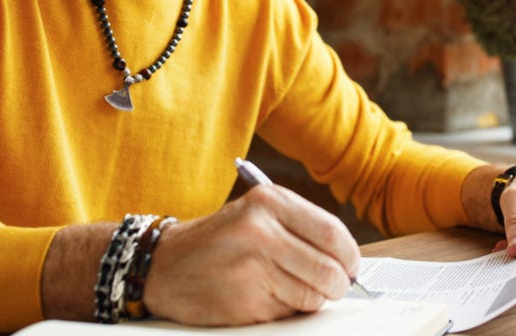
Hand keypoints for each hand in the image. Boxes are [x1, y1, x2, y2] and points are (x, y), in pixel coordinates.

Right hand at [142, 185, 360, 324]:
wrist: (164, 265)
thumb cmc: (218, 241)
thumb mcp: (257, 215)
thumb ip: (299, 228)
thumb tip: (346, 260)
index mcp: (269, 202)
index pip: (332, 232)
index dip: (350, 256)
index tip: (351, 266)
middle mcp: (260, 230)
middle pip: (328, 268)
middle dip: (338, 284)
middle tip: (333, 286)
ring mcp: (252, 267)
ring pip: (312, 295)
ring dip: (312, 299)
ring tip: (291, 288)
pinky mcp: (245, 300)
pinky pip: (288, 312)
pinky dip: (287, 310)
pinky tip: (265, 296)